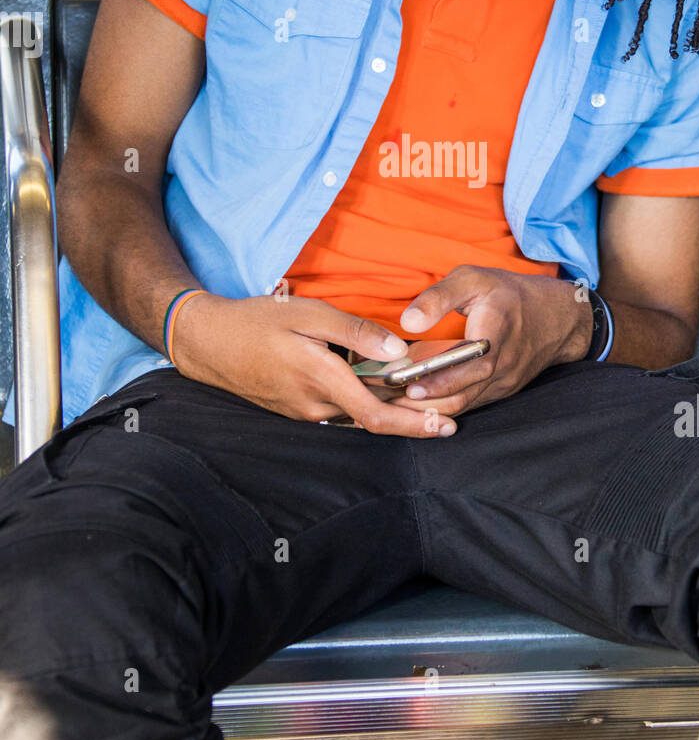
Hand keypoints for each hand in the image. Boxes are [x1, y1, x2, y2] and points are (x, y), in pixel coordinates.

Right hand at [170, 291, 456, 436]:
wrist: (208, 342)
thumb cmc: (256, 322)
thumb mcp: (309, 314)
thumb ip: (355, 332)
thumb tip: (398, 351)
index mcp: (320, 380)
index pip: (375, 415)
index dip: (413, 425)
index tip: (444, 425)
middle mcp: (315, 406)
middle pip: (373, 419)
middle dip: (412, 419)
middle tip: (449, 418)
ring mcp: (305, 412)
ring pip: (357, 415)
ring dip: (390, 410)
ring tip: (425, 399)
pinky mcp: (298, 410)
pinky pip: (340, 410)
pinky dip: (366, 403)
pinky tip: (383, 390)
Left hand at [394, 266, 593, 416]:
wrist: (555, 317)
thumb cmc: (507, 294)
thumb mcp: (473, 279)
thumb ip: (438, 297)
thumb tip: (408, 322)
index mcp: (497, 330)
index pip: (470, 362)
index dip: (441, 378)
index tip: (411, 385)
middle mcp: (504, 362)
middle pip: (464, 392)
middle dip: (425, 401)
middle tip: (390, 401)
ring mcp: (505, 381)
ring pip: (466, 404)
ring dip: (431, 409)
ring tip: (396, 406)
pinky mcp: (502, 391)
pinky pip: (471, 404)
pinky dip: (445, 407)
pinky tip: (419, 405)